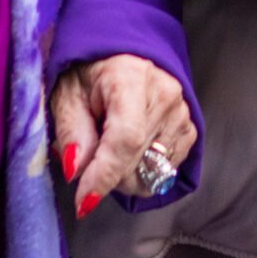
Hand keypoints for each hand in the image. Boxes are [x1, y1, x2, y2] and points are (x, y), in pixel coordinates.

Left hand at [50, 55, 196, 219]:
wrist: (120, 56)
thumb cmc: (90, 73)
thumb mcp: (66, 94)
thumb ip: (71, 131)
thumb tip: (75, 170)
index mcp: (131, 78)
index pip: (125, 138)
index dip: (103, 175)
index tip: (83, 201)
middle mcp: (165, 94)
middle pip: (136, 162)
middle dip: (105, 173)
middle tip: (88, 154)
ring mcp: (182, 112)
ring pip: (151, 174)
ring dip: (124, 173)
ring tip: (110, 146)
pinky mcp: (190, 129)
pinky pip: (166, 172)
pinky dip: (143, 170)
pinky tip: (131, 148)